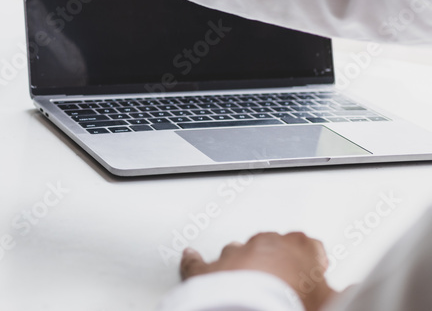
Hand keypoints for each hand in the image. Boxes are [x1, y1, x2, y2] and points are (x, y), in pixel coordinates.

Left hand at [181, 232, 337, 310]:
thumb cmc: (290, 305)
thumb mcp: (329, 302)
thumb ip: (341, 294)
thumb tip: (356, 291)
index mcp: (299, 247)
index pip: (311, 247)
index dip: (313, 263)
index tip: (314, 273)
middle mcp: (264, 244)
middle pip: (273, 247)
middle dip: (277, 263)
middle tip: (284, 286)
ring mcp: (233, 255)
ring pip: (237, 251)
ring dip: (243, 264)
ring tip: (249, 285)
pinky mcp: (204, 270)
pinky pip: (197, 262)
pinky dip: (195, 261)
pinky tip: (191, 256)